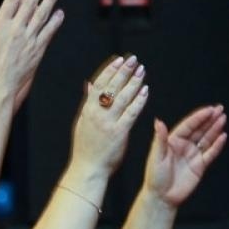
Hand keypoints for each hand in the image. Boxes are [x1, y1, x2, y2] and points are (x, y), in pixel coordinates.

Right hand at [70, 55, 148, 178]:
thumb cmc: (86, 148)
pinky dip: (138, 101)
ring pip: (122, 97)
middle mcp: (97, 114)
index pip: (99, 85)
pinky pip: (131, 113)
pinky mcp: (119, 133)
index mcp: (87, 110)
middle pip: (111, 87)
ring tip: (141, 70)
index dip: (109, 70)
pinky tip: (145, 90)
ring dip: (133, 82)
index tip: (119, 59)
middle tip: (133, 59)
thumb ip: (88, 102)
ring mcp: (108, 123)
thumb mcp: (82, 122)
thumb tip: (88, 84)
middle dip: (123, 71)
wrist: (88, 169)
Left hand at [145, 105, 227, 207]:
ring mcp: (193, 155)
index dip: (199, 117)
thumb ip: (160, 138)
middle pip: (200, 129)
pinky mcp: (200, 166)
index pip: (188, 125)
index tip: (209, 110)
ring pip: (207, 139)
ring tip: (223, 118)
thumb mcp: (156, 156)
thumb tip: (158, 121)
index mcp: (173, 141)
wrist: (162, 197)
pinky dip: (217, 145)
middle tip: (220, 109)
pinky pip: (210, 153)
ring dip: (215, 129)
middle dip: (210, 119)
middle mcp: (184, 146)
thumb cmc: (155, 177)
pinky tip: (223, 136)